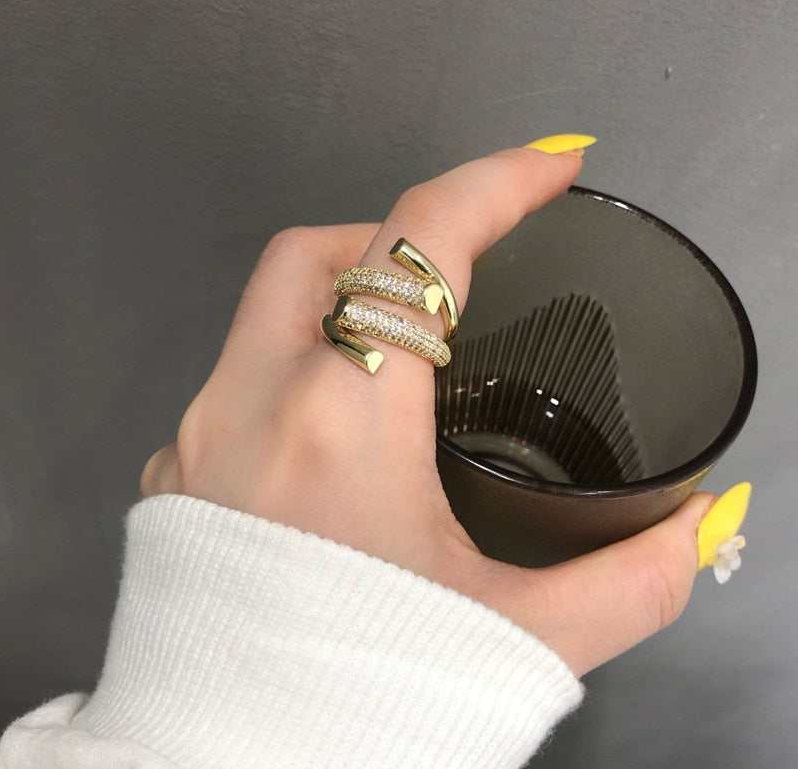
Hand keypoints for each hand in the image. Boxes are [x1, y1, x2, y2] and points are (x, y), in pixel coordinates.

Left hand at [141, 147, 712, 676]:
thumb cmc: (356, 708)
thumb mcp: (520, 639)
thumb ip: (628, 579)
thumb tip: (697, 529)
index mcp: (340, 423)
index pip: (423, 245)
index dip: (499, 181)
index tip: (551, 165)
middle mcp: (251, 410)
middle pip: (322, 251)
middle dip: (402, 235)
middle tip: (465, 267)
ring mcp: (198, 440)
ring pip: (265, 309)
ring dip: (341, 295)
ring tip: (405, 334)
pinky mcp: (175, 480)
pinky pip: (233, 383)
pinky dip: (293, 371)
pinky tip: (334, 424)